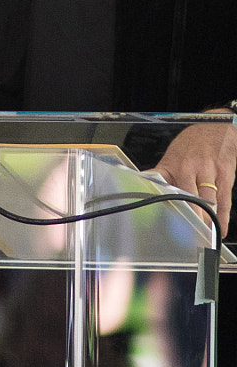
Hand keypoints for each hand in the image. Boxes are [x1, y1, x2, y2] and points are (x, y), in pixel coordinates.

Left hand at [152, 118, 236, 237]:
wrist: (216, 128)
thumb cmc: (190, 146)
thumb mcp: (170, 158)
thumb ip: (159, 176)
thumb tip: (139, 188)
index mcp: (174, 167)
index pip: (168, 191)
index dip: (167, 208)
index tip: (164, 225)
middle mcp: (192, 169)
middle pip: (190, 199)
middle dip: (189, 218)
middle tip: (185, 239)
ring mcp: (211, 172)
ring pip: (208, 201)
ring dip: (206, 220)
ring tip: (202, 238)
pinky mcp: (226, 175)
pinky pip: (225, 199)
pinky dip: (222, 216)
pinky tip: (219, 230)